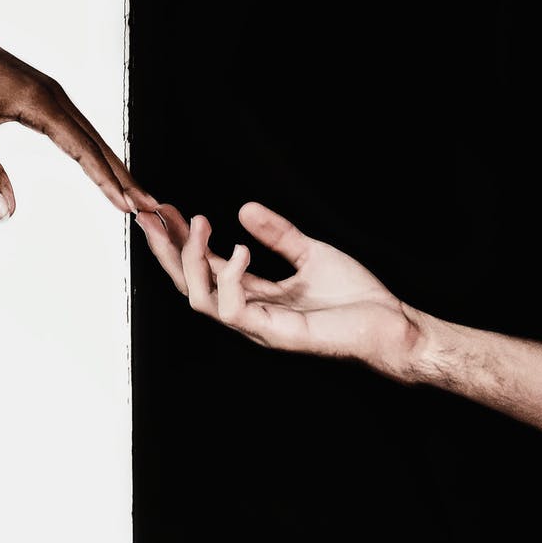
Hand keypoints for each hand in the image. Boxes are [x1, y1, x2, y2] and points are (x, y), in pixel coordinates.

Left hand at [0, 5, 154, 219]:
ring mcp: (51, 91)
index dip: (107, 181)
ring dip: (112, 164)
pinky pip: (77, 125)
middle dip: (123, 177)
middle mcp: (53, 94)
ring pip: (91, 134)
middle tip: (149, 207)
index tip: (128, 207)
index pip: (83, 149)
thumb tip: (5, 214)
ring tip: (133, 192)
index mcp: (39, 103)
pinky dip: (94, 149)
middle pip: (98, 142)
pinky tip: (100, 163)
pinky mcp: (43, 92)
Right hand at [136, 201, 419, 376]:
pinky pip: (234, 309)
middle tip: (151, 216)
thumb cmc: (356, 299)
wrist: (390, 326)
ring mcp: (258, 326)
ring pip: (200, 298)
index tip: (164, 210)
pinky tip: (240, 250)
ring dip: (191, 260)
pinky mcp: (275, 333)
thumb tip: (244, 208)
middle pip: (189, 285)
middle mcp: (249, 312)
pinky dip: (231, 278)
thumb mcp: (311, 252)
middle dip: (165, 251)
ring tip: (197, 224)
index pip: (204, 268)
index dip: (180, 240)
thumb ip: (277, 233)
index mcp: (255, 294)